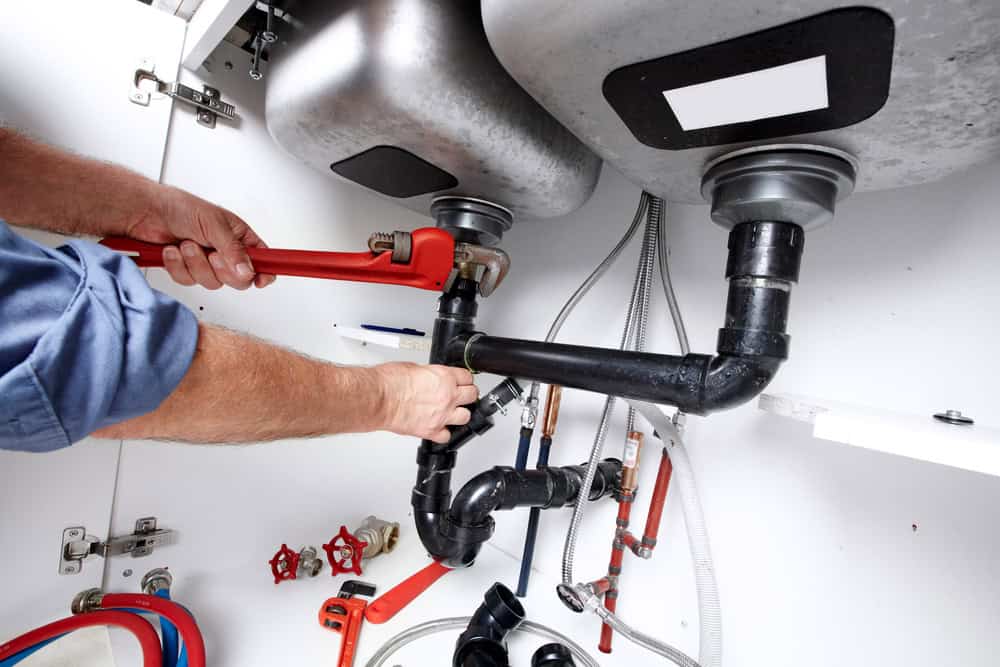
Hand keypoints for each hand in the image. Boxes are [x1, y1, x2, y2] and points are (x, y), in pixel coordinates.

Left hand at [126, 185, 275, 289]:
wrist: (146, 211)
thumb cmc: (181, 207)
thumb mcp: (214, 224)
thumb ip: (233, 250)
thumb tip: (248, 271)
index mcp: (240, 237)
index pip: (263, 260)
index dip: (264, 272)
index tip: (260, 280)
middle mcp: (226, 252)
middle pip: (238, 280)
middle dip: (221, 269)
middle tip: (212, 254)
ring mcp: (206, 263)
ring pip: (211, 282)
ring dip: (195, 264)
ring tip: (186, 244)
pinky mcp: (186, 270)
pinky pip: (188, 281)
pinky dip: (178, 266)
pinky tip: (173, 251)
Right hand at [373, 363, 478, 442]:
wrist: (379, 398)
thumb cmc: (390, 382)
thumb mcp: (414, 367)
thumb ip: (429, 375)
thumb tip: (430, 377)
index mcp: (444, 377)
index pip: (467, 377)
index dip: (464, 379)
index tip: (462, 381)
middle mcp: (447, 396)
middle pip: (472, 396)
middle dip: (467, 395)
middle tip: (461, 395)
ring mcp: (441, 415)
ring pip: (466, 417)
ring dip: (460, 414)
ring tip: (453, 412)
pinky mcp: (431, 430)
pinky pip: (446, 436)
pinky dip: (443, 433)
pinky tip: (439, 428)